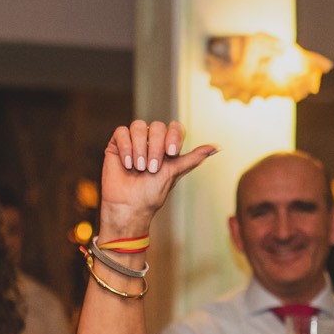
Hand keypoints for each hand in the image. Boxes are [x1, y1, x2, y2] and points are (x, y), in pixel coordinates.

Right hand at [98, 120, 218, 239]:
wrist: (129, 206)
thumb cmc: (152, 193)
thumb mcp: (175, 172)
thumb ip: (193, 158)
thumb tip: (217, 147)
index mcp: (166, 146)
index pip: (174, 127)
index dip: (174, 136)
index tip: (171, 153)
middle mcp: (150, 141)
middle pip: (157, 126)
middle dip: (156, 148)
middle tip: (152, 168)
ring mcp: (133, 141)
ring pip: (139, 126)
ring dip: (140, 148)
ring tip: (139, 168)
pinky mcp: (116, 144)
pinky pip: (122, 132)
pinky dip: (126, 147)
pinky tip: (127, 164)